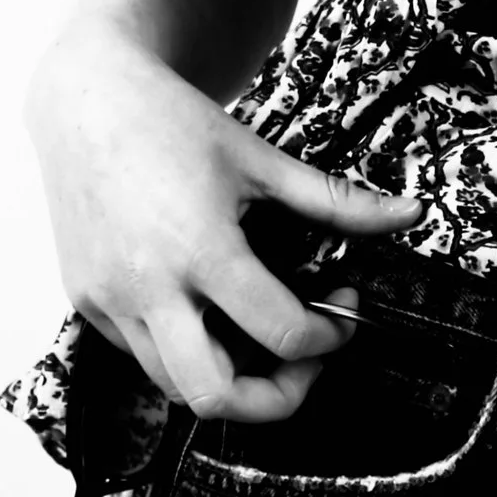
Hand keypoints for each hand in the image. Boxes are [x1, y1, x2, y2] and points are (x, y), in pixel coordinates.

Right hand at [24, 26, 425, 421]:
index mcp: (201, 248)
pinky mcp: (85, 300)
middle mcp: (149, 286)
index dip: (331, 335)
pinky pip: (139, 356)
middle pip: (217, 397)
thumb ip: (336, 201)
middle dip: (276, 398)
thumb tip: (411, 213)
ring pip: (174, 388)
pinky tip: (204, 312)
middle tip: (304, 364)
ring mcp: (109, 300)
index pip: (283, 332)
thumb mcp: (260, 159)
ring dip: (226, 379)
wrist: (85, 98)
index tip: (341, 310)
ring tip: (257, 339)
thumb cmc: (170, 121)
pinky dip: (180, 351)